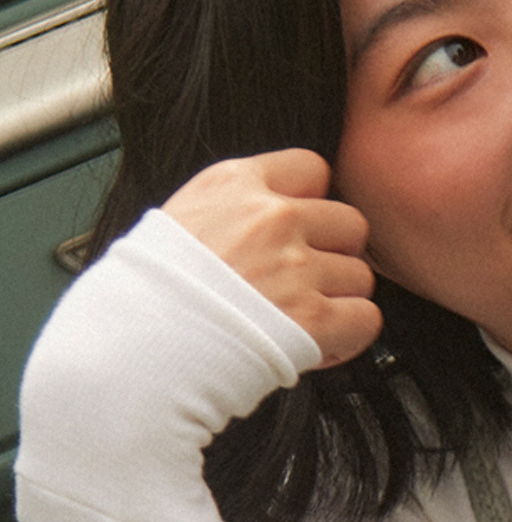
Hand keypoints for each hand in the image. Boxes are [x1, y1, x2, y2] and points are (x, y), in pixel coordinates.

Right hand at [163, 148, 380, 366]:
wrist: (134, 352)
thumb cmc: (145, 298)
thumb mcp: (177, 222)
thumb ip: (231, 211)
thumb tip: (267, 216)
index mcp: (234, 184)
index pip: (312, 169)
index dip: (312, 206)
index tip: (299, 234)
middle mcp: (271, 217)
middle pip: (349, 223)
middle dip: (333, 256)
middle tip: (304, 285)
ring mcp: (296, 266)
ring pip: (360, 275)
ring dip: (339, 302)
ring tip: (301, 321)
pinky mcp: (314, 317)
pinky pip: (367, 318)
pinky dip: (349, 337)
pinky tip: (317, 345)